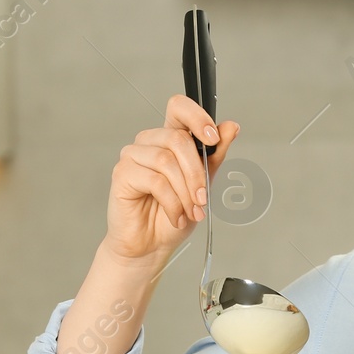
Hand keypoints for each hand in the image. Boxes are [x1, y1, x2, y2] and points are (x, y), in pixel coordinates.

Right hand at [103, 95, 239, 266]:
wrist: (152, 245)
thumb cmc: (174, 215)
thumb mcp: (203, 184)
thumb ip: (215, 155)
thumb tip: (231, 127)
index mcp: (169, 138)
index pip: (178, 108)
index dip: (196, 117)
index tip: (213, 138)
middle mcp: (149, 142)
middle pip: (178, 139)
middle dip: (197, 174)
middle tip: (203, 199)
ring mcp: (133, 156)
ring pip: (167, 161)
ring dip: (186, 192)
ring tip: (191, 212)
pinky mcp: (122, 173)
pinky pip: (155, 180)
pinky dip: (173, 203)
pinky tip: (176, 216)